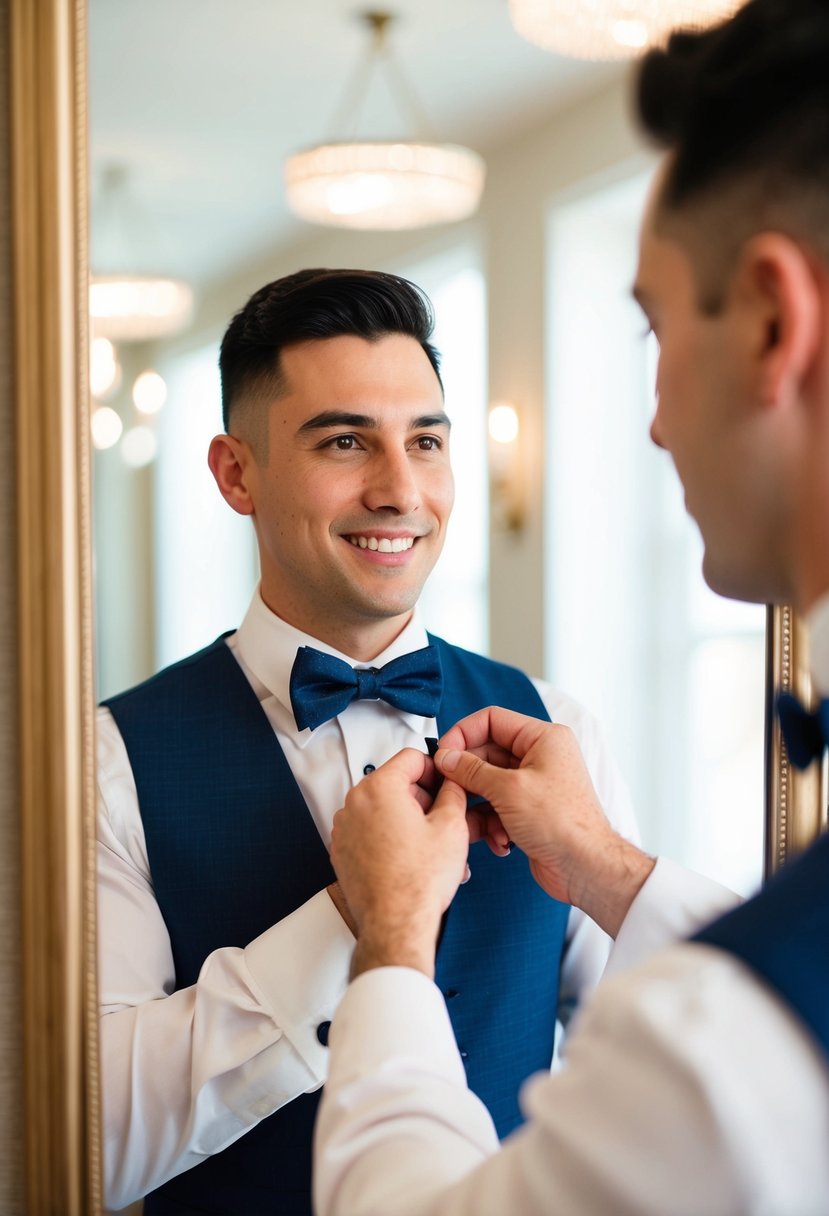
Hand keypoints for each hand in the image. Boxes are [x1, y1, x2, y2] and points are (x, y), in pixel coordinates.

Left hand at [330, 748, 469, 977]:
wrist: (395, 924)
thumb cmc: (417, 882)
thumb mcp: (452, 827)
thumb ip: (453, 793)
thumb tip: (452, 783)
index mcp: (379, 788)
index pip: (412, 758)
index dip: (436, 770)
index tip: (446, 785)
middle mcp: (355, 803)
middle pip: (395, 783)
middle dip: (422, 798)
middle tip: (443, 819)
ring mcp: (344, 828)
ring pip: (383, 808)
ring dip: (407, 819)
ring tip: (430, 845)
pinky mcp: (342, 850)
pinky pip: (369, 830)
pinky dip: (388, 836)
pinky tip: (410, 857)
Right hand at [436, 707, 653, 937]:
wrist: (586, 868)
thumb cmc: (563, 824)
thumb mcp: (508, 789)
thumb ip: (472, 770)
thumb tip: (447, 757)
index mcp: (543, 738)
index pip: (492, 720)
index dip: (463, 733)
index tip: (444, 753)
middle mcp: (540, 757)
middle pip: (487, 754)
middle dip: (467, 777)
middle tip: (450, 791)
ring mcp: (535, 785)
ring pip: (488, 784)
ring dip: (479, 807)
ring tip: (476, 824)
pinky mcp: (529, 810)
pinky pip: (497, 807)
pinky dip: (493, 824)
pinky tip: (501, 840)